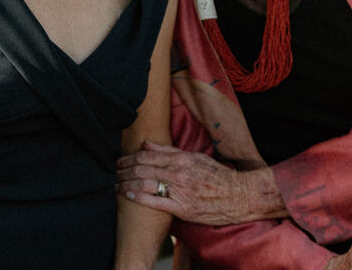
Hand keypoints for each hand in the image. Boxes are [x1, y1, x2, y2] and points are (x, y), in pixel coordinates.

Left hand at [116, 141, 286, 224]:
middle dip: (124, 171)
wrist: (238, 196)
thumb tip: (146, 143)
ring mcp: (181, 190)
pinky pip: (156, 202)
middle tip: (114, 174)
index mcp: (182, 158)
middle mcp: (180, 173)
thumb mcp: (195, 157)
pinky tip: (129, 195)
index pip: (148, 155)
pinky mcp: (183, 208)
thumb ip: (169, 151)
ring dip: (127, 184)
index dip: (130, 158)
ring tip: (117, 185)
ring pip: (146, 183)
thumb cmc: (216, 176)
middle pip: (143, 168)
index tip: (120, 162)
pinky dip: (139, 197)